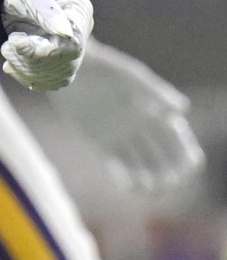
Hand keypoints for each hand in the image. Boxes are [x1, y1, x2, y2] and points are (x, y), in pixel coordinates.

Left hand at [0, 0, 91, 90]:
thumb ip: (46, 11)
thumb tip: (66, 34)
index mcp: (78, 11)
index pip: (73, 43)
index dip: (45, 50)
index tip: (16, 41)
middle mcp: (78, 33)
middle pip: (65, 63)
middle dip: (31, 60)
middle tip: (8, 45)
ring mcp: (68, 48)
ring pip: (56, 76)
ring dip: (26, 69)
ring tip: (7, 49)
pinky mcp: (55, 60)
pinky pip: (48, 81)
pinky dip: (26, 77)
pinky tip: (10, 65)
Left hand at [52, 39, 204, 194]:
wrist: (69, 69)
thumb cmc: (103, 68)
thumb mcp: (131, 77)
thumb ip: (156, 92)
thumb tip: (182, 109)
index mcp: (151, 112)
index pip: (176, 139)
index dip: (185, 153)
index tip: (190, 166)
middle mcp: (138, 127)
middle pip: (160, 156)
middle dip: (168, 172)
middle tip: (170, 183)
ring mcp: (119, 135)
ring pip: (140, 164)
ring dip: (149, 179)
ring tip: (151, 190)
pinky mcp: (98, 141)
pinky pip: (116, 165)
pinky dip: (125, 177)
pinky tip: (132, 187)